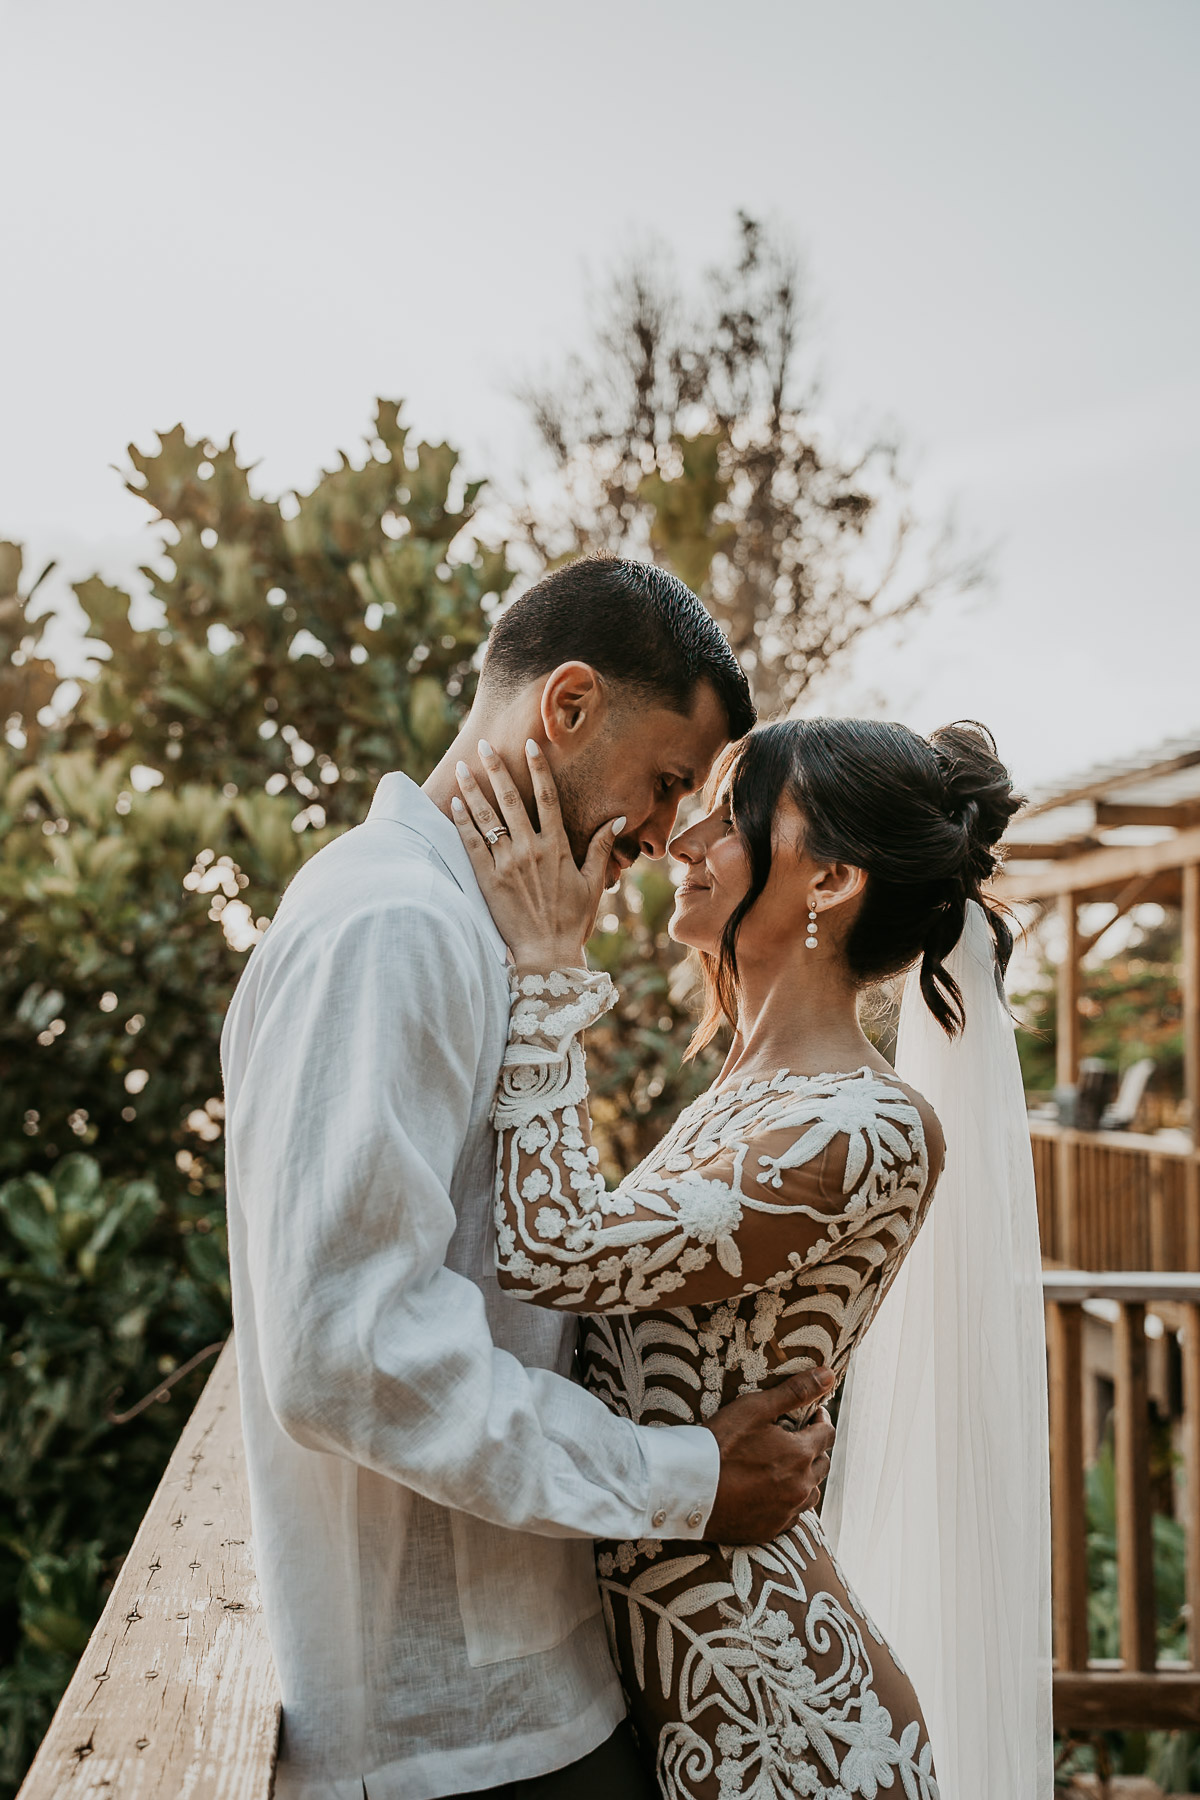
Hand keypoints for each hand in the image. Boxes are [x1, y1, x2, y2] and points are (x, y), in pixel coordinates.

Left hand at [451, 739, 625, 968]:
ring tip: (463, 767)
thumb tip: (617, 819)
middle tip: (484, 745)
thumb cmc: (573, 921)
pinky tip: (453, 803)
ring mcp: (507, 864)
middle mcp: (530, 850)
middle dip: (497, 769)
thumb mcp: (593, 883)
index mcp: (557, 847)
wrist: (546, 954)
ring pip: (487, 818)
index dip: (538, 768)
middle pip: (510, 800)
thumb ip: (601, 848)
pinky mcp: (487, 880)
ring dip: (473, 790)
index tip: (529, 745)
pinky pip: (471, 845)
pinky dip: (461, 822)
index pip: (547, 797)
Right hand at [703, 1368, 835, 1543]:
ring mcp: (786, 1511)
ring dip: (806, 1477)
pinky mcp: (770, 1530)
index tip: (811, 1413)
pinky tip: (773, 1492)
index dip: (821, 1419)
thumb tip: (828, 1374)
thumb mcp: (755, 1408)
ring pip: (812, 1493)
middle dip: (815, 1447)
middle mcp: (800, 1487)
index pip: (827, 1433)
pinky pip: (793, 1515)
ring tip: (787, 1465)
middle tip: (796, 1437)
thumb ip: (795, 1391)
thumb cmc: (720, 1443)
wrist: (688, 1489)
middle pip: (823, 1464)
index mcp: (800, 1454)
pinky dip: (789, 1501)